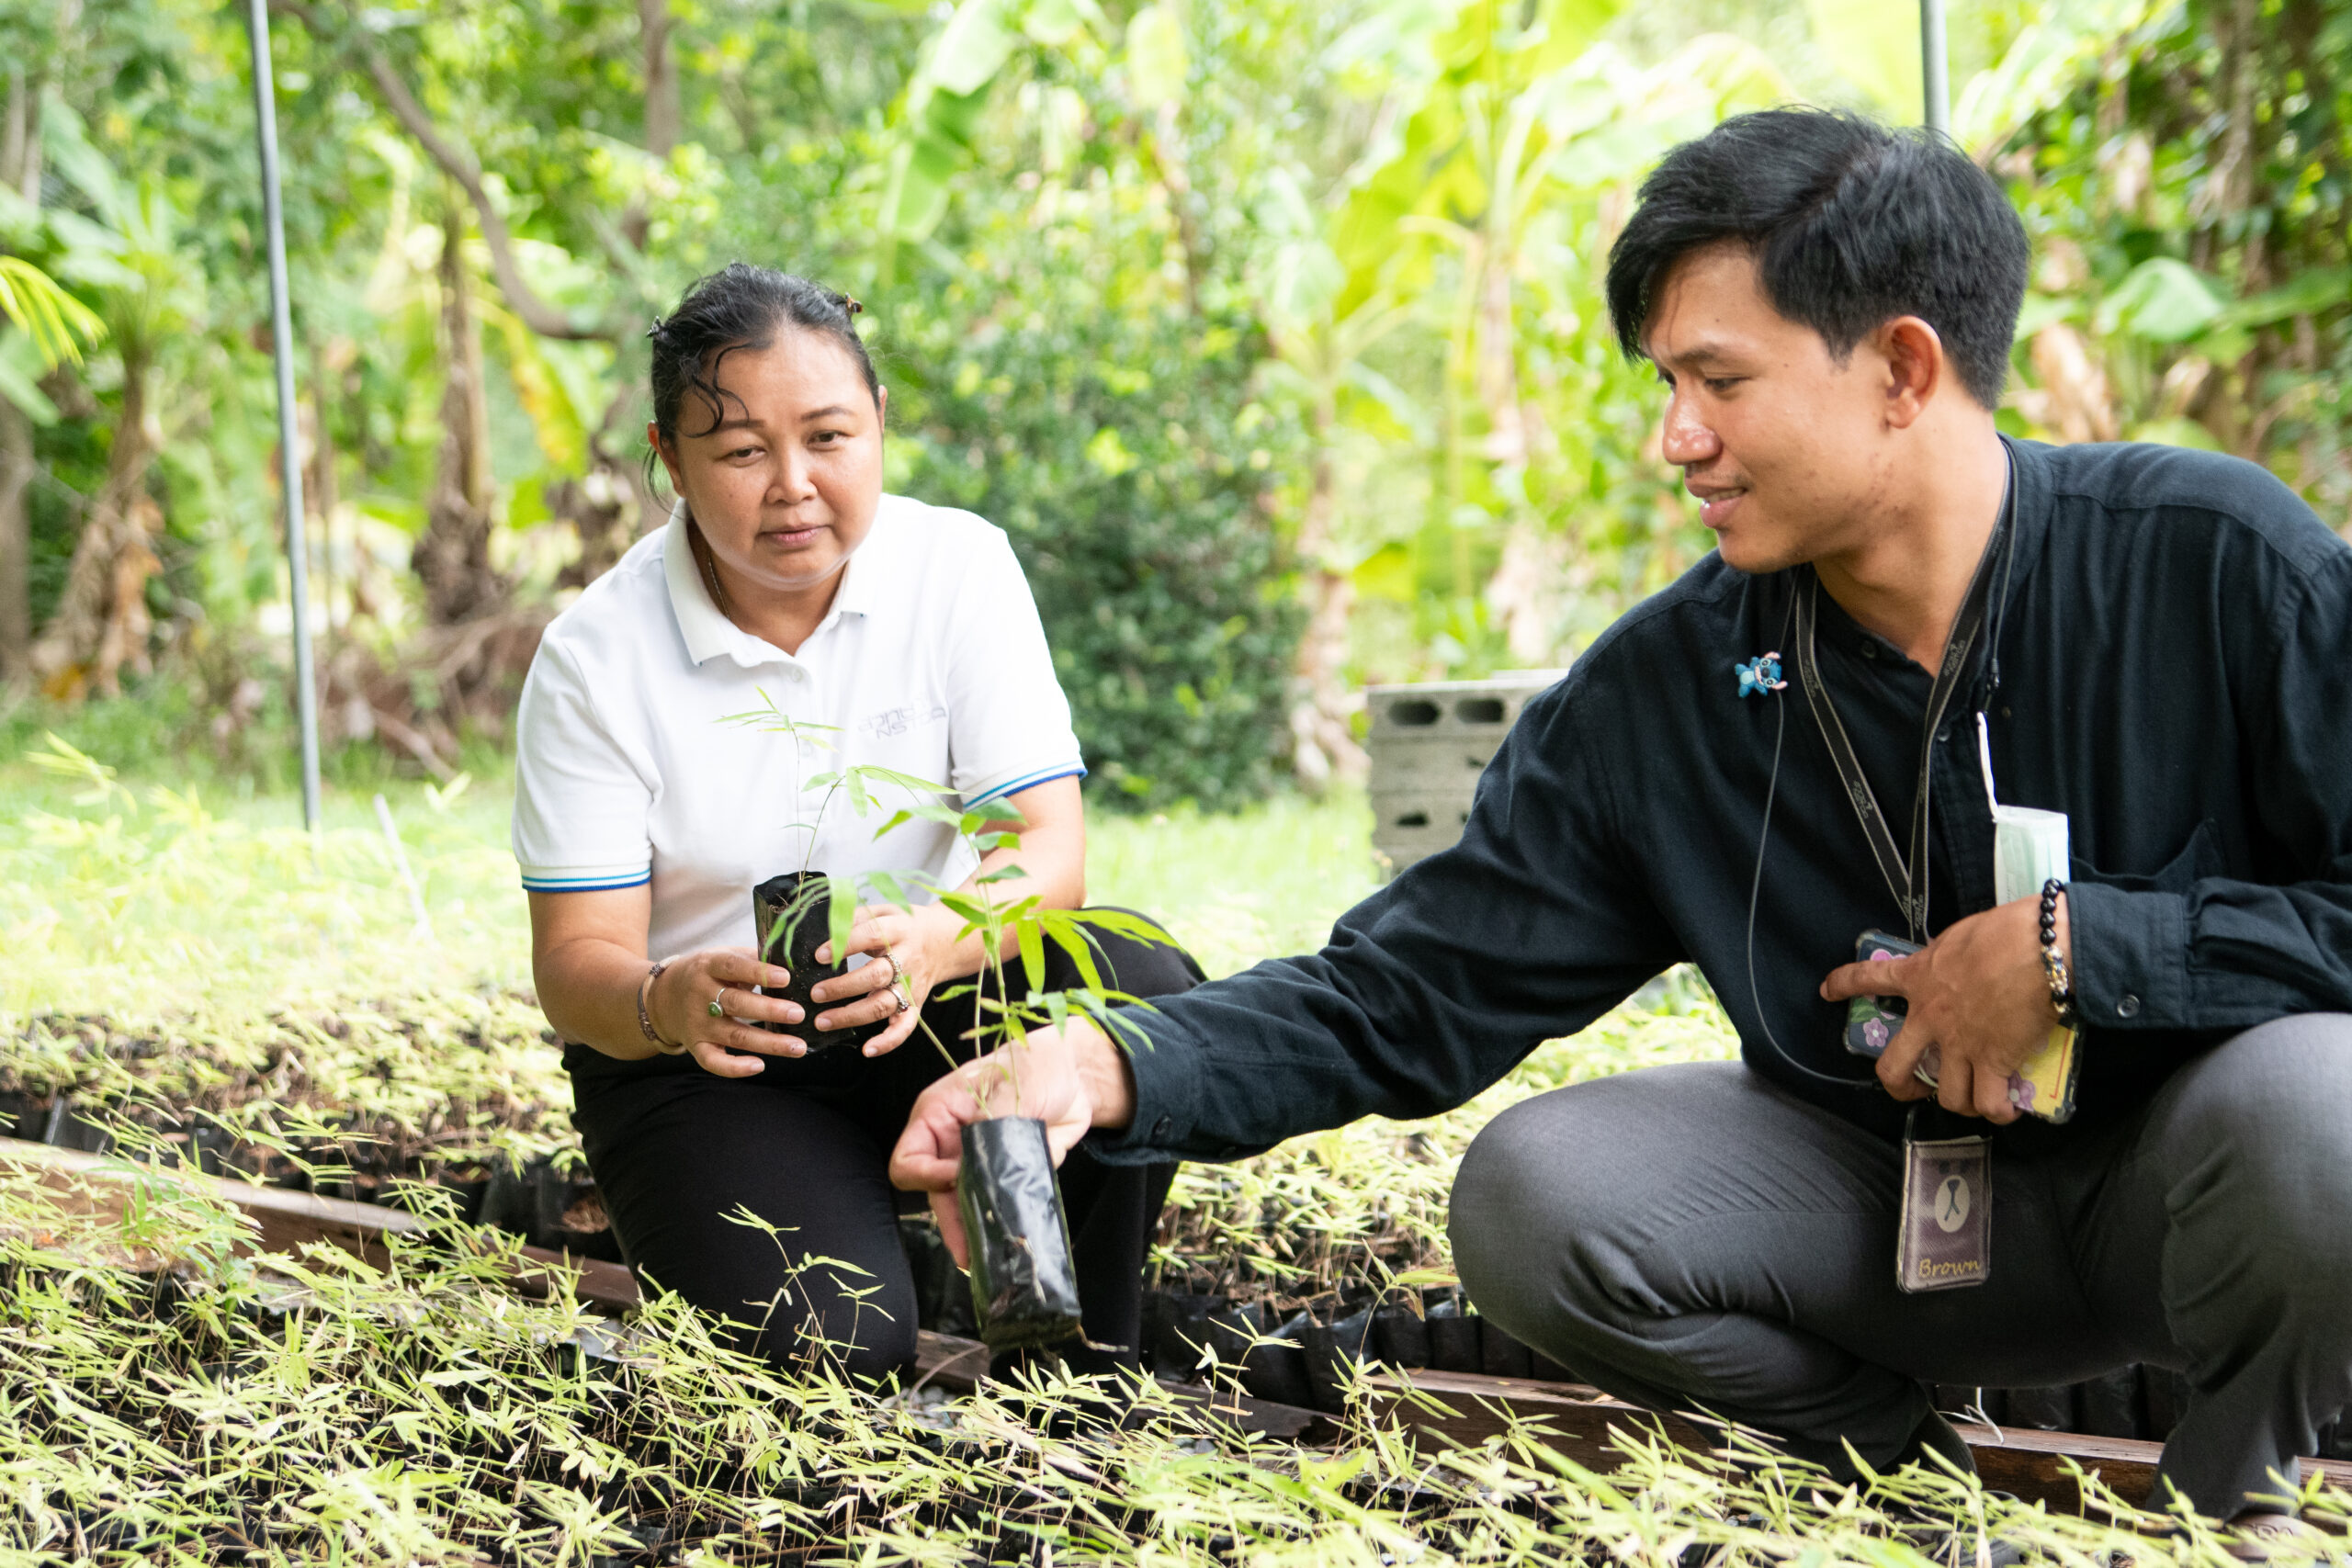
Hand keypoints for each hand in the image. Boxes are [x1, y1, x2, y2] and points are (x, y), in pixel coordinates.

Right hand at [650, 946, 805, 1077]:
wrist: (663, 997)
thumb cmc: (707, 973)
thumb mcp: (723, 955)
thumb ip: (753, 958)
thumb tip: (793, 959)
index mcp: (709, 966)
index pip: (733, 967)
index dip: (759, 972)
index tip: (786, 978)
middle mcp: (701, 995)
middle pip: (736, 1004)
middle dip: (769, 1010)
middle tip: (799, 1014)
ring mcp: (698, 1023)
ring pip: (734, 1035)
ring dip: (768, 1043)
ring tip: (798, 1047)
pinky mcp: (696, 1046)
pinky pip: (713, 1062)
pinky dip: (734, 1068)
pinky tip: (760, 1066)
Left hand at [808, 904, 937, 1057]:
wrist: (944, 941)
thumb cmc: (904, 925)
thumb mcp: (884, 910)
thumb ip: (855, 916)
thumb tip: (825, 929)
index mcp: (898, 930)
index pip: (871, 936)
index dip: (845, 946)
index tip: (819, 956)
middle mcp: (907, 959)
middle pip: (876, 976)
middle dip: (844, 987)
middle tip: (815, 994)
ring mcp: (912, 985)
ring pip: (883, 1005)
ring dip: (852, 1016)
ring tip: (822, 1021)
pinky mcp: (915, 1004)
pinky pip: (905, 1027)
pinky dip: (889, 1041)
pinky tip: (868, 1050)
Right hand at [888, 1020, 1110, 1266]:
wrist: (1074, 1074)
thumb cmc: (1033, 1065)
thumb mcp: (1007, 1088)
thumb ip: (988, 1126)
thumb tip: (977, 1163)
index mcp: (938, 1118)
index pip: (910, 1160)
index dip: (928, 1176)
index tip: (956, 1178)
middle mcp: (952, 1146)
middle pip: (936, 1193)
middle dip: (952, 1222)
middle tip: (968, 1254)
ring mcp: (979, 1164)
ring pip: (966, 1207)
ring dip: (977, 1231)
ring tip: (988, 1260)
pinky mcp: (1006, 1177)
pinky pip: (1000, 1206)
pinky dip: (1006, 1221)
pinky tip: (1015, 1239)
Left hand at [1818, 892, 2067, 1123]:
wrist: (2041, 951)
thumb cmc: (2006, 932)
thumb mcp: (1961, 937)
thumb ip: (1947, 957)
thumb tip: (1953, 964)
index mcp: (1919, 978)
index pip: (1869, 978)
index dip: (1844, 984)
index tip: (1827, 990)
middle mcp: (1931, 1018)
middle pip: (1894, 1067)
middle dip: (1899, 1086)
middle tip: (1913, 1089)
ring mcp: (1960, 1045)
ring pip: (1946, 1095)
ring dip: (1959, 1103)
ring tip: (1973, 1100)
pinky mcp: (1994, 1062)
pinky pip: (1988, 1103)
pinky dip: (1997, 1112)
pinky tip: (2005, 1111)